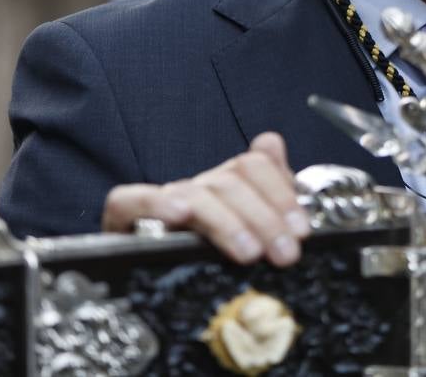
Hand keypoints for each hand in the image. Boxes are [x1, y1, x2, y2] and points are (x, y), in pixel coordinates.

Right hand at [101, 132, 310, 265]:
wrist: (143, 282)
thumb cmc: (204, 259)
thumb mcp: (250, 231)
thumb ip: (271, 189)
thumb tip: (272, 144)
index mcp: (227, 185)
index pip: (254, 165)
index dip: (281, 193)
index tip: (301, 230)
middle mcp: (196, 187)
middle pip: (231, 182)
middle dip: (265, 217)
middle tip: (285, 252)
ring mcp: (161, 200)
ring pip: (196, 195)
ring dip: (228, 222)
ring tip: (249, 252)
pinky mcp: (124, 217)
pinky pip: (131, 200)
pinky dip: (156, 203)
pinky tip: (179, 215)